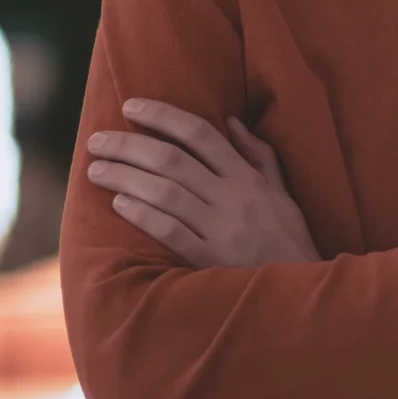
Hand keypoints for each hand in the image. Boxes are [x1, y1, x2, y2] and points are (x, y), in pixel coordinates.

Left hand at [86, 100, 320, 269]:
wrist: (301, 291)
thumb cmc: (288, 240)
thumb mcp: (282, 194)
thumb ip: (259, 156)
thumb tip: (231, 122)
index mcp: (248, 178)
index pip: (200, 134)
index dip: (162, 115)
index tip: (130, 106)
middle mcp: (233, 198)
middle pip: (171, 160)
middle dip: (128, 145)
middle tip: (96, 140)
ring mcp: (221, 229)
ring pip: (164, 192)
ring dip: (125, 177)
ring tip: (96, 170)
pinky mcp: (210, 260)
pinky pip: (171, 232)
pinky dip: (143, 216)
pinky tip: (118, 205)